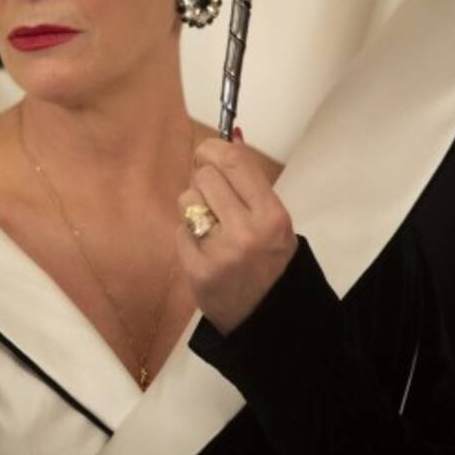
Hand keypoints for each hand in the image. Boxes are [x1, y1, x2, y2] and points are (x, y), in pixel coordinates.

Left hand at [177, 133, 296, 334]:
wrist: (268, 318)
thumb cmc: (271, 262)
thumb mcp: (274, 220)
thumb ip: (251, 181)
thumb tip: (232, 135)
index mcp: (272, 216)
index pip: (235, 162)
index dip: (214, 150)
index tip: (209, 154)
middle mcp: (247, 233)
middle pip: (205, 177)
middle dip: (204, 180)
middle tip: (212, 194)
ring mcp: (220, 254)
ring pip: (187, 200)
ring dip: (194, 208)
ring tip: (211, 226)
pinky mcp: (198, 272)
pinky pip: (179, 231)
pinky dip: (188, 236)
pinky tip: (206, 250)